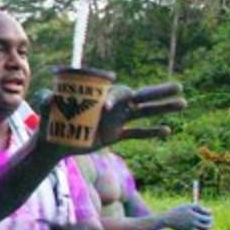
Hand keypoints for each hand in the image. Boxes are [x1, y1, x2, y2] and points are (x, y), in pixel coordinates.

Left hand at [35, 82, 184, 155]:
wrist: (53, 142)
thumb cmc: (49, 120)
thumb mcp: (45, 108)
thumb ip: (45, 99)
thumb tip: (49, 96)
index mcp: (100, 96)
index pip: (116, 93)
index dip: (116, 98)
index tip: (107, 108)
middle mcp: (112, 106)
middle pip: (140, 96)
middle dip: (159, 93)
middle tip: (179, 86)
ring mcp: (116, 121)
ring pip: (144, 113)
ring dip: (163, 109)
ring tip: (183, 103)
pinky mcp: (115, 135)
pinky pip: (137, 133)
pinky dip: (151, 132)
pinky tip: (168, 131)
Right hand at [161, 203, 212, 229]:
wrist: (167, 219)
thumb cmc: (178, 210)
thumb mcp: (188, 205)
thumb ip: (200, 207)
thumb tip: (210, 212)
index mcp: (194, 216)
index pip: (208, 218)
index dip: (210, 216)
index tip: (208, 214)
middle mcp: (193, 224)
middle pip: (207, 226)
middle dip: (209, 223)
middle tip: (208, 220)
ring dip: (206, 229)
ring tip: (204, 225)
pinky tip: (199, 228)